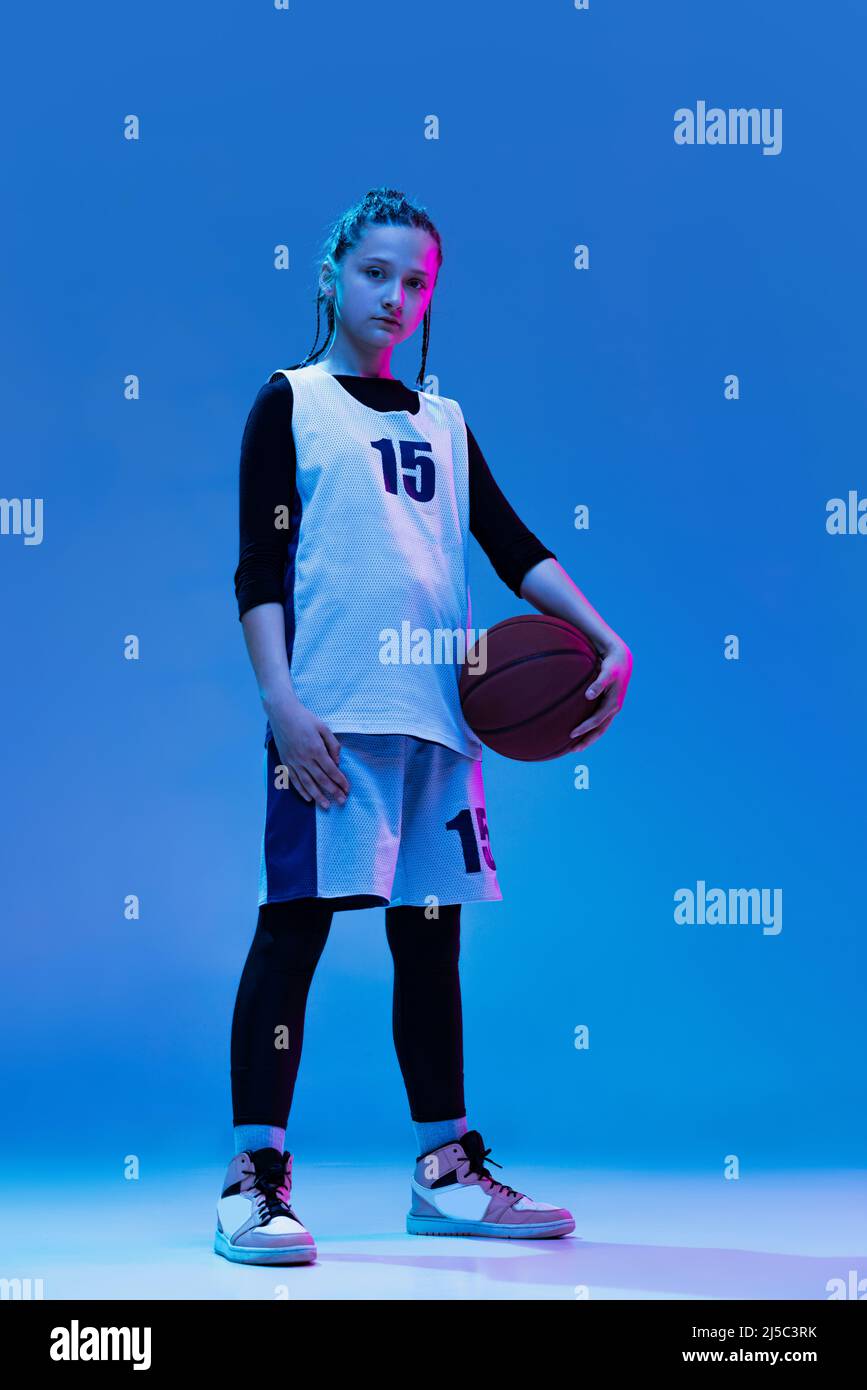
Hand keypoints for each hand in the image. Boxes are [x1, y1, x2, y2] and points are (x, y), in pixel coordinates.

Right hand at [267, 692, 349, 808]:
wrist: (282, 713)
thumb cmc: (305, 718)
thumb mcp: (323, 727)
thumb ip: (333, 745)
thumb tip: (337, 761)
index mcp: (316, 749)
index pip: (331, 770)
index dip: (340, 781)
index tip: (347, 789)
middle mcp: (304, 758)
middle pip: (321, 779)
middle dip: (333, 791)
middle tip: (342, 801)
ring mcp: (293, 761)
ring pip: (307, 783)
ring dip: (318, 796)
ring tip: (326, 806)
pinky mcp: (286, 762)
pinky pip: (294, 780)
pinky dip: (301, 790)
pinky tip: (309, 798)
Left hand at [568, 638, 631, 752]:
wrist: (622, 661)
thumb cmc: (612, 666)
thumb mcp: (607, 673)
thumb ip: (598, 684)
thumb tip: (589, 695)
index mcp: (613, 705)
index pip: (597, 721)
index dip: (585, 729)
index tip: (571, 734)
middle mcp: (613, 710)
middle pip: (599, 731)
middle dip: (587, 741)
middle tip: (572, 750)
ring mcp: (612, 710)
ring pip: (600, 729)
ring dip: (589, 739)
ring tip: (575, 747)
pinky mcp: (608, 707)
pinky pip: (599, 723)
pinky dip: (591, 730)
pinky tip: (580, 733)